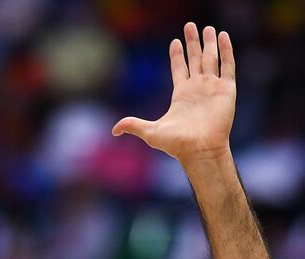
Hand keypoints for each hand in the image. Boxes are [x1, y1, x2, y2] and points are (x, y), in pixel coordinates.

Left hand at [112, 23, 234, 166]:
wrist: (200, 150)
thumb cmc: (177, 145)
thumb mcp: (151, 132)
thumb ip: (133, 125)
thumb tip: (114, 129)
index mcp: (181, 95)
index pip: (179, 69)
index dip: (177, 55)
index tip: (174, 41)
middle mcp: (197, 88)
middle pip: (195, 59)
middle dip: (193, 42)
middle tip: (189, 25)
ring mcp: (212, 88)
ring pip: (211, 59)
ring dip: (210, 43)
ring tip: (208, 27)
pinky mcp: (226, 89)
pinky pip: (227, 65)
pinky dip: (226, 50)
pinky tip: (223, 36)